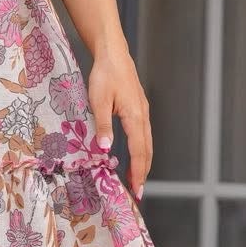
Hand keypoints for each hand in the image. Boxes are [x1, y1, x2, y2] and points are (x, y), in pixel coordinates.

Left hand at [89, 44, 151, 199]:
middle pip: (147, 151)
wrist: (113, 54)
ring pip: (147, 143)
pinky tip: (134, 155)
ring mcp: (143, 112)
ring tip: (136, 179)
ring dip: (143, 162)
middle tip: (138, 192)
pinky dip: (141, 149)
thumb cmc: (105, 75)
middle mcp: (143, 116)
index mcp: (134, 117)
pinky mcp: (139, 108)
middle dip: (143, 172)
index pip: (139, 151)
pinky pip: (143, 134)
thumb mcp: (98, 101)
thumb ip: (103, 126)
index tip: (137, 190)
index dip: (138, 172)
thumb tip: (105, 150)